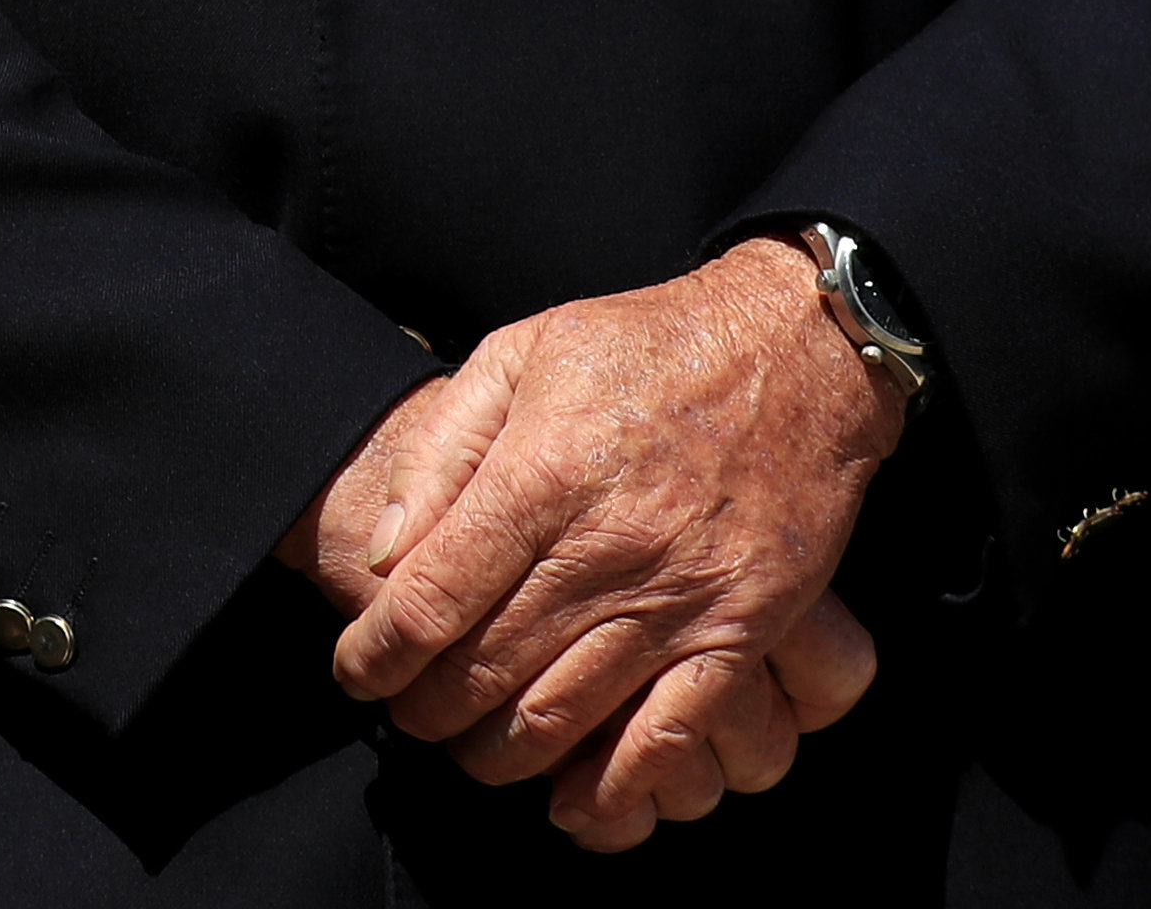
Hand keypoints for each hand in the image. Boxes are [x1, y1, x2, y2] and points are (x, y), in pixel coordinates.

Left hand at [279, 344, 879, 847]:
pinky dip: (619, 784)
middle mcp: (604, 545)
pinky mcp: (742, 628)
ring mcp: (678, 595)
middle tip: (405, 717)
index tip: (355, 672)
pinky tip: (575, 804)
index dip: (378, 651)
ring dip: (501, 753)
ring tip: (468, 753)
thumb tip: (382, 548)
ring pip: (566, 711)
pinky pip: (673, 732)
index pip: (432, 596)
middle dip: (428, 709)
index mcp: (541, 473)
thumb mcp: (521, 354)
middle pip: (487, 664)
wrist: (795, 349)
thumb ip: (444, 450)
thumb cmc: (644, 346)